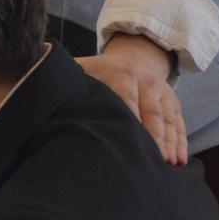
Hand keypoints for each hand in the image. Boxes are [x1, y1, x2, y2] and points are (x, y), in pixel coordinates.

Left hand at [78, 35, 187, 164]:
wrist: (135, 55)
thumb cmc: (102, 70)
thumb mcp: (84, 67)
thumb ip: (67, 77)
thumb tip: (37, 84)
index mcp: (122, 75)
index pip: (126, 100)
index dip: (129, 120)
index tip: (126, 141)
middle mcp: (146, 82)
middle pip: (151, 113)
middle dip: (154, 138)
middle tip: (154, 160)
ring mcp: (162, 93)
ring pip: (168, 120)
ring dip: (170, 143)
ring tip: (169, 164)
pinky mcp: (173, 102)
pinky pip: (179, 123)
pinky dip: (181, 141)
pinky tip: (180, 160)